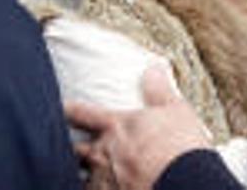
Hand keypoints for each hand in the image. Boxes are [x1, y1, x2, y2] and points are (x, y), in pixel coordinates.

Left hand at [66, 65, 210, 189]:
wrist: (185, 182)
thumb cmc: (181, 146)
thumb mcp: (176, 110)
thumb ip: (159, 90)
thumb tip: (152, 69)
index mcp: (116, 126)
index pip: (80, 113)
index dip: (68, 110)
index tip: (61, 108)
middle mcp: (103, 153)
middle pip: (74, 149)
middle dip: (74, 149)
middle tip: (77, 148)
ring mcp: (103, 179)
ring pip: (83, 177)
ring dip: (89, 175)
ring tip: (99, 175)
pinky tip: (109, 189)